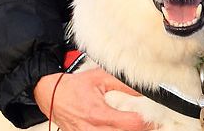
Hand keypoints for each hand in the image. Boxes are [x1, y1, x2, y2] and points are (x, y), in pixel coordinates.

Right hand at [34, 67, 153, 130]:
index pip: (130, 124)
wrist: (50, 95)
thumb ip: (122, 83)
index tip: (153, 118)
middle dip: (140, 130)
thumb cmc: (74, 87)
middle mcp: (93, 129)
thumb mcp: (99, 78)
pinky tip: (121, 129)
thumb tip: (142, 88)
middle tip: (150, 124)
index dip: (146, 122)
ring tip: (137, 126)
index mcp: (98, 114)